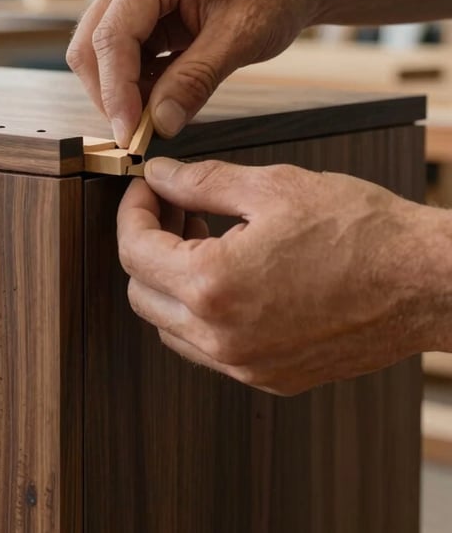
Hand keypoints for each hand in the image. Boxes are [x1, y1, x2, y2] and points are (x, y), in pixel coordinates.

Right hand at [67, 0, 316, 146]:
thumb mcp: (240, 40)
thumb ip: (195, 81)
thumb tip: (159, 124)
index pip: (113, 37)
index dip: (116, 91)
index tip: (129, 133)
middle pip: (92, 44)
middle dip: (111, 94)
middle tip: (140, 133)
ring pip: (99, 53)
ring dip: (122, 90)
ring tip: (161, 113)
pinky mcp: (137, 10)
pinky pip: (120, 55)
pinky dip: (135, 83)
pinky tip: (164, 95)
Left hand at [117, 157, 450, 394]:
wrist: (426, 282)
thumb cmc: (360, 232)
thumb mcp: (272, 188)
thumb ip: (201, 182)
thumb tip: (159, 177)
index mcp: (214, 286)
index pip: (134, 251)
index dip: (133, 211)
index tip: (147, 190)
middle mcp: (222, 337)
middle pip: (141, 293)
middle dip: (146, 245)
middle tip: (175, 209)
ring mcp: (246, 365)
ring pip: (170, 326)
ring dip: (170, 280)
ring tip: (203, 236)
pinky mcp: (271, 377)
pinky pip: (209, 348)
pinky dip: (201, 311)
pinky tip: (230, 273)